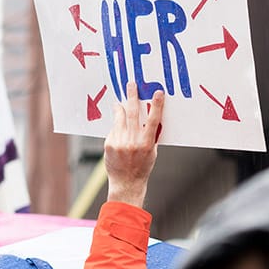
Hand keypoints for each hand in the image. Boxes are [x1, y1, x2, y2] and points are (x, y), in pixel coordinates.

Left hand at [104, 81, 164, 208]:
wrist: (127, 183)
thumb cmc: (142, 166)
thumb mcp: (152, 152)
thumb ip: (150, 135)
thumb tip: (150, 116)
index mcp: (147, 143)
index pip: (153, 120)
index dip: (156, 105)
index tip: (158, 92)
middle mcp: (133, 142)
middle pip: (132, 113)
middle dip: (132, 97)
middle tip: (131, 84)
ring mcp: (120, 142)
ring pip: (120, 119)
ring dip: (120, 108)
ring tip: (119, 101)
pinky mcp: (109, 144)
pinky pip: (113, 130)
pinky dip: (116, 127)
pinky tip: (117, 130)